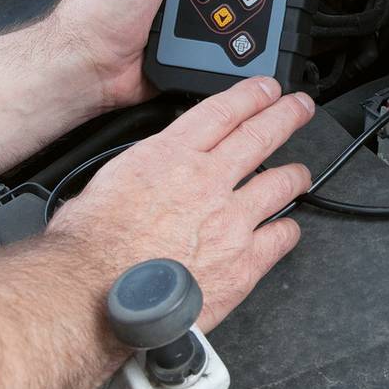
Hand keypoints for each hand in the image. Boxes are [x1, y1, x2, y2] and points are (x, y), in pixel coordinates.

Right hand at [47, 76, 314, 331]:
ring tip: (300, 173)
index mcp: (169, 157)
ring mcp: (230, 220)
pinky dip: (287, 230)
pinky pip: (281, 236)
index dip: (252, 94)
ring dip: (295, 174)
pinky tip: (287, 229)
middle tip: (300, 108)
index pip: (222, 111)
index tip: (267, 88)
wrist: (94, 300)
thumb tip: (137, 177)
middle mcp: (206, 181)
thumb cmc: (87, 252)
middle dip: (286, 116)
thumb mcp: (101, 187)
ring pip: (280, 183)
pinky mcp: (243, 261)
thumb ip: (134, 174)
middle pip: (260, 135)